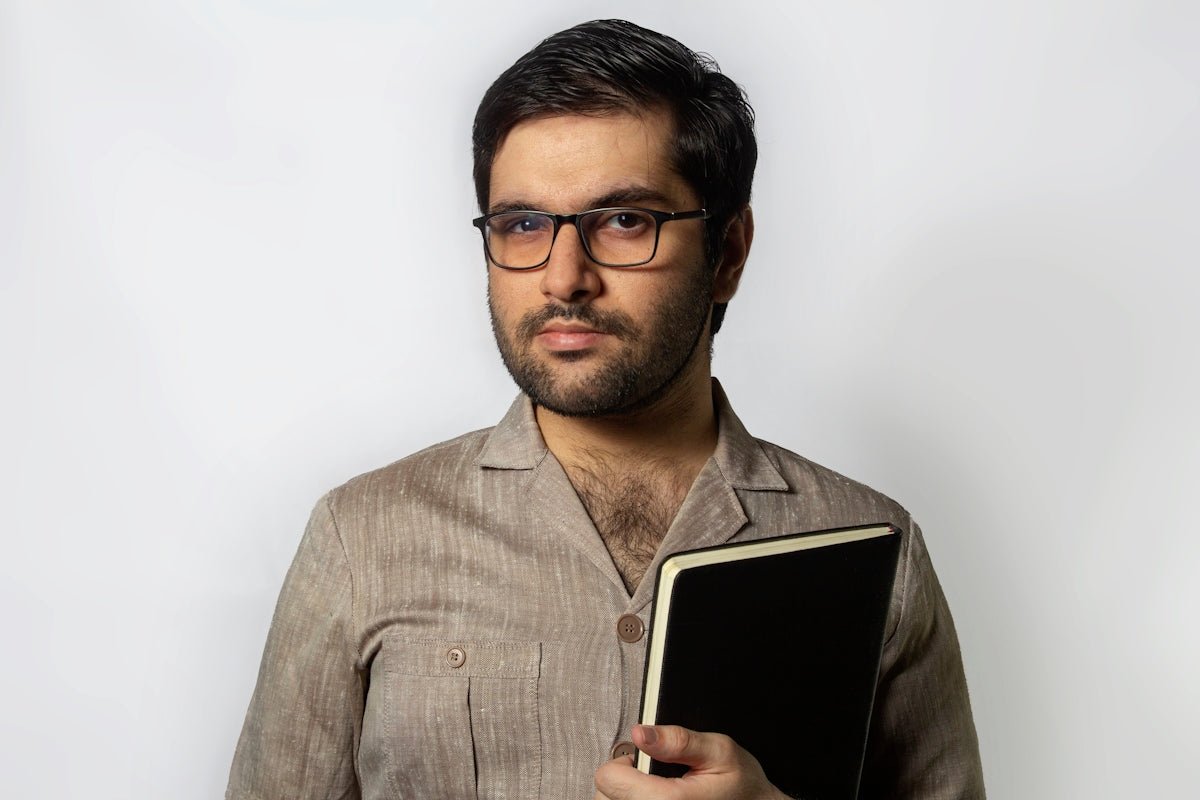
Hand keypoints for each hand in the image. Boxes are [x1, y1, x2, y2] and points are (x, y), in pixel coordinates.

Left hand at [593, 724, 788, 799]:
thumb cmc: (742, 786)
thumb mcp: (719, 751)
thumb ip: (678, 740)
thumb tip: (641, 733)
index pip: (607, 780)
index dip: (622, 762)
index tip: (642, 759)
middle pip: (603, 797)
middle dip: (622, 780)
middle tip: (651, 774)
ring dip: (626, 795)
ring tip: (654, 789)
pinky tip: (653, 798)